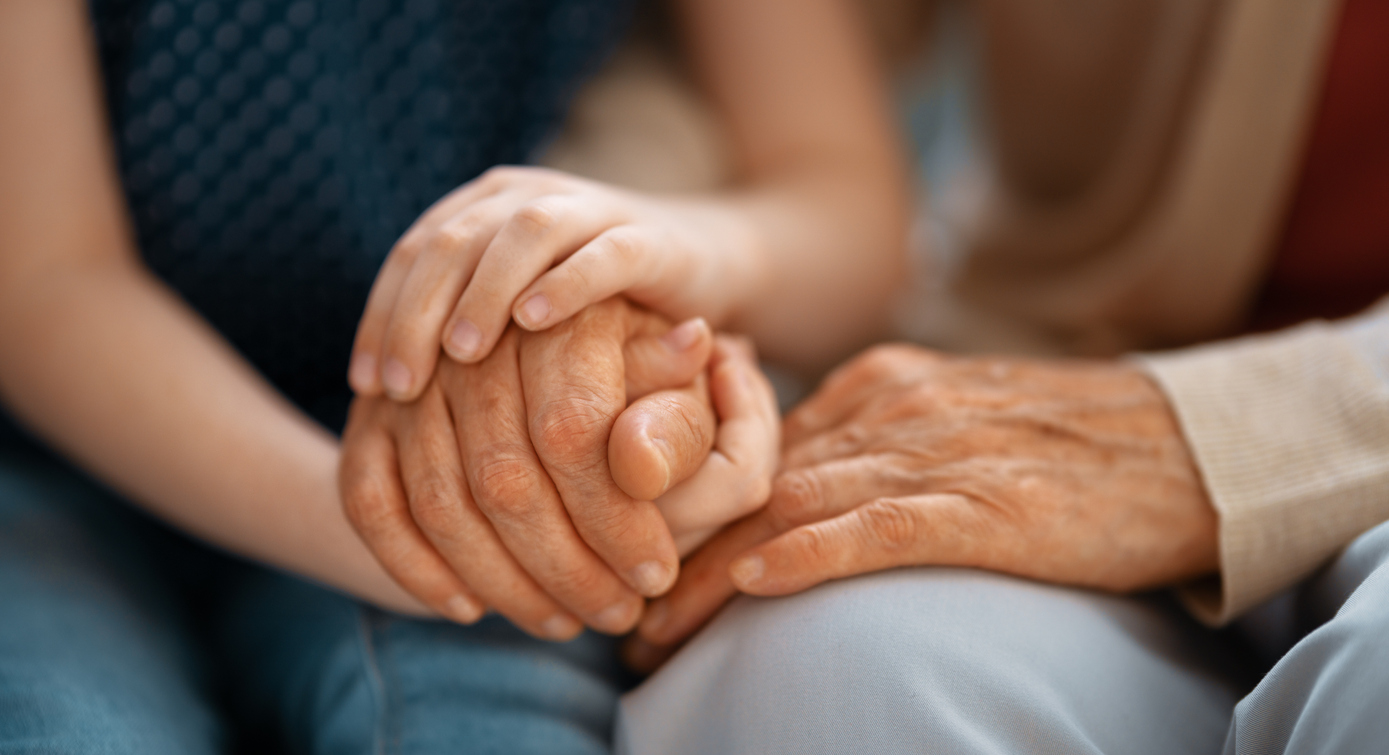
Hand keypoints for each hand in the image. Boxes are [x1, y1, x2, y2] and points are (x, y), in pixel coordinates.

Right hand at [340, 299, 777, 639]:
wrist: (544, 348)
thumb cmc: (635, 381)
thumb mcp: (679, 388)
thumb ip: (679, 414)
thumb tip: (658, 434)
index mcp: (557, 318)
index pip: (572, 430)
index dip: (616, 515)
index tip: (657, 572)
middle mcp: (471, 341)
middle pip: (505, 476)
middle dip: (568, 565)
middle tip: (619, 613)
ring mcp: (408, 384)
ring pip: (440, 500)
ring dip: (504, 580)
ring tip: (564, 622)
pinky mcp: (365, 423)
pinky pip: (370, 504)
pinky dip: (416, 566)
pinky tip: (471, 608)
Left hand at [346, 166, 755, 399]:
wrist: (711, 268)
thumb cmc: (598, 312)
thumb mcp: (520, 323)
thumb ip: (463, 338)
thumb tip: (375, 402)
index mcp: (486, 211)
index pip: (413, 254)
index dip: (382, 316)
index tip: (365, 386)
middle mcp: (529, 199)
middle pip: (453, 241)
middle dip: (417, 313)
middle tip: (399, 383)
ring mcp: (591, 211)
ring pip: (522, 235)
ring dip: (484, 292)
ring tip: (460, 353)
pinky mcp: (650, 238)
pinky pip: (603, 252)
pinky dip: (565, 283)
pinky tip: (534, 323)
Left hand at [627, 344, 1217, 667]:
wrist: (1186, 445)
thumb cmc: (1071, 446)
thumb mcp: (954, 418)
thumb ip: (877, 439)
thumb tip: (799, 484)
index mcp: (879, 388)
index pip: (755, 451)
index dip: (686, 511)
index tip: (636, 562)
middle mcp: (891, 411)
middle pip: (754, 482)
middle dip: (678, 550)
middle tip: (619, 615)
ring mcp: (936, 452)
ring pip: (795, 506)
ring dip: (715, 572)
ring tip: (655, 631)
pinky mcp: (986, 502)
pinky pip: (881, 525)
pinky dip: (813, 552)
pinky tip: (757, 583)